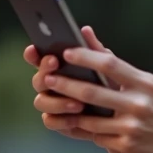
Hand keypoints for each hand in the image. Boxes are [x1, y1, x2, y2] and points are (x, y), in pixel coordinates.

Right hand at [23, 26, 112, 141]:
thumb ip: (94, 50)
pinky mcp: (57, 122)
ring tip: (77, 102)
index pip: (38, 58)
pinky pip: (50, 121)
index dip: (32, 54)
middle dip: (44, 72)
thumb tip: (85, 30)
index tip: (34, 48)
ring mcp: (51, 104)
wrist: (120, 112)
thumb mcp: (105, 65)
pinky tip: (76, 118)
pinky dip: (62, 120)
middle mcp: (49, 85)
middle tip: (55, 63)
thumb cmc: (109, 82)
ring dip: (57, 101)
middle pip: (38, 79)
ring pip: (40, 102)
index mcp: (57, 67)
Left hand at [39, 40, 152, 152]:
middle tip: (47, 79)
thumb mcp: (150, 83)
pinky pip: (98, 137)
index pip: (110, 64)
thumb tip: (89, 36)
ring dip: (72, 112)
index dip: (85, 57)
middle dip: (66, 85)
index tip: (65, 52)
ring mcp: (133, 126)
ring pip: (90, 119)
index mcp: (145, 82)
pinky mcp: (129, 146)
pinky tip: (81, 126)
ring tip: (59, 105)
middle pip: (92, 91)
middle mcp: (139, 103)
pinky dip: (88, 131)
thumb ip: (121, 66)